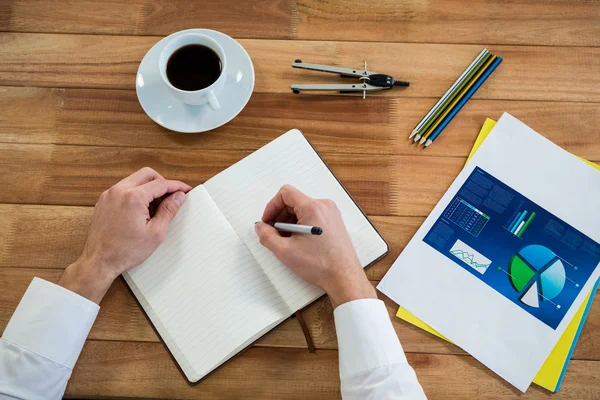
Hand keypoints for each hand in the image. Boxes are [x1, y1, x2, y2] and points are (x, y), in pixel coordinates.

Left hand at [58, 168, 191, 303]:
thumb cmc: (125, 251)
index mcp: (133, 197)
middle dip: (162, 182)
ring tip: (155, 207)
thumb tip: (179, 196)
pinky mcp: (104, 200)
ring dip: (148, 188)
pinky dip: (135, 193)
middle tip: (171, 196)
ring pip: (135, 179)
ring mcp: (109, 194)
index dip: (176, 186)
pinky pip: (124, 188)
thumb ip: (168, 210)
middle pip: (147, 174)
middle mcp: (119, 191)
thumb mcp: (155, 232)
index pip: (161, 183)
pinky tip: (141, 210)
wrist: (100, 261)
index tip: (185, 190)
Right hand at [254, 185, 375, 307]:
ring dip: (290, 222)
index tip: (267, 221)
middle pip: (294, 201)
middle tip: (274, 234)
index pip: (286, 193)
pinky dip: (301, 225)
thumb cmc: (320, 265)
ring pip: (302, 209)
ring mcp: (331, 214)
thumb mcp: (286, 251)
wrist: (344, 277)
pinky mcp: (334, 222)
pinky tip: (298, 242)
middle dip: (280, 216)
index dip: (272, 206)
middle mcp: (324, 206)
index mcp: (313, 208)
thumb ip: (267, 236)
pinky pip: (312, 216)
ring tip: (287, 240)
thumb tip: (260, 227)